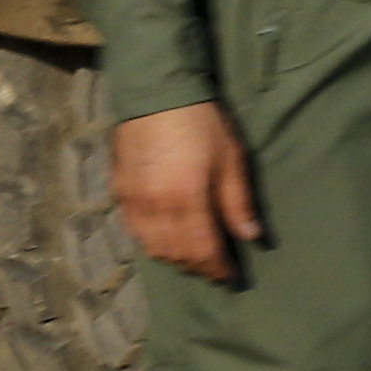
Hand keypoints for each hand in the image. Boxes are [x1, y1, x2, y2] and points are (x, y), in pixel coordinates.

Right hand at [114, 101, 262, 282]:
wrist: (158, 91)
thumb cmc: (202, 122)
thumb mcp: (231, 157)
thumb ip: (238, 201)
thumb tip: (251, 237)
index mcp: (186, 199)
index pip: (202, 251)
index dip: (217, 269)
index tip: (231, 279)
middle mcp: (155, 207)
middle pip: (175, 255)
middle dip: (197, 268)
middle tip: (215, 271)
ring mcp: (132, 201)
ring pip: (152, 248)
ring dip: (174, 259)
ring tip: (193, 258)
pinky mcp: (119, 191)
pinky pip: (135, 231)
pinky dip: (152, 242)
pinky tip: (165, 238)